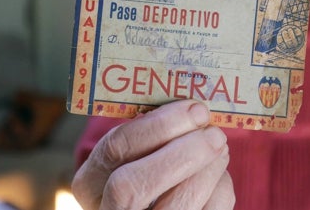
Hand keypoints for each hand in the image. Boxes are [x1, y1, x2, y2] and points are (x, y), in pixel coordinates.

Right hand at [71, 100, 234, 209]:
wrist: (151, 205)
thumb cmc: (141, 167)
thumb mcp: (129, 152)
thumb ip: (148, 131)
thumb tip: (192, 109)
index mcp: (90, 183)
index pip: (115, 150)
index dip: (158, 126)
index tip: (194, 108)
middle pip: (133, 185)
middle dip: (183, 153)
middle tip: (214, 132)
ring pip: (177, 204)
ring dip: (209, 168)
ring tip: (219, 146)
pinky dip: (220, 189)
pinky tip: (217, 173)